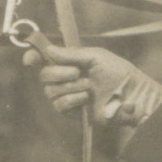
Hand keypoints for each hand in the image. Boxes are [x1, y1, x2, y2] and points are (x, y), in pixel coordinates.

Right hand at [24, 39, 161, 125]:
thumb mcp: (95, 57)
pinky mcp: (72, 112)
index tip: (30, 59)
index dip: (34, 57)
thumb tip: (47, 50)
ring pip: (50, 92)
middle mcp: (66, 78)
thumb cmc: (118, 72)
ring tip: (88, 86)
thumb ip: (71, 54)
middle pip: (44, 76)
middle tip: (76, 72)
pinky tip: (86, 98)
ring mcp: (68, 95)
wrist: (131, 95)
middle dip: (57, 73)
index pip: (45, 59)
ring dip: (69, 87)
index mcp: (71, 61)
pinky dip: (71, 100)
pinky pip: (59, 106)